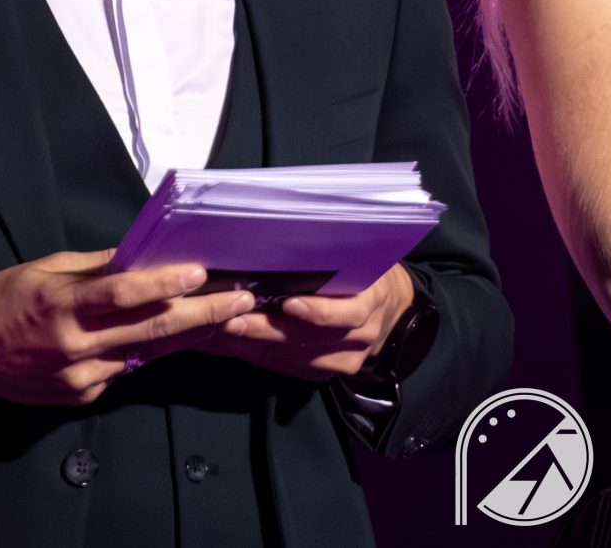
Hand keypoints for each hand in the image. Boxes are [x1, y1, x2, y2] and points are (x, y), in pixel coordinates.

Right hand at [0, 248, 258, 407]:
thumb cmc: (4, 300)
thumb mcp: (46, 269)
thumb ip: (96, 267)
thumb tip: (141, 254)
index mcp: (62, 307)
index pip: (123, 294)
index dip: (165, 284)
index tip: (202, 272)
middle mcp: (74, 346)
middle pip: (150, 330)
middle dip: (203, 314)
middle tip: (243, 300)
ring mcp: (79, 378)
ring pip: (145, 353)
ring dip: (188, 335)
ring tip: (228, 315)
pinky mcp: (81, 396)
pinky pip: (124, 369)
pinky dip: (148, 351)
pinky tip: (174, 337)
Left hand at [196, 264, 416, 381]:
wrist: (392, 309)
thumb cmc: (365, 270)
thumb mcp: (358, 256)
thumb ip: (329, 253)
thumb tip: (278, 236)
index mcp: (371, 299)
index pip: (347, 312)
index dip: (317, 311)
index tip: (284, 303)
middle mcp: (360, 335)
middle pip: (311, 339)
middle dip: (266, 330)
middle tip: (229, 319)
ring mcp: (345, 359)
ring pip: (294, 357)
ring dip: (253, 346)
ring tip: (219, 333)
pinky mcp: (327, 374)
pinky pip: (290, 369)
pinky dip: (258, 357)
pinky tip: (231, 347)